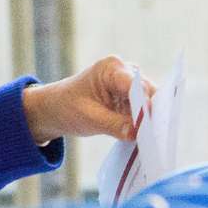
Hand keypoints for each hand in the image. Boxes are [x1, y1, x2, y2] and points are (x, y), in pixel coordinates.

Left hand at [23, 55, 150, 143]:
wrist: (55, 108)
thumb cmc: (67, 107)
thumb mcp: (89, 118)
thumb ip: (115, 125)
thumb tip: (138, 133)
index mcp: (111, 68)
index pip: (136, 85)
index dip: (145, 105)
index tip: (149, 125)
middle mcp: (125, 71)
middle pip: (148, 92)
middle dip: (150, 114)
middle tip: (152, 136)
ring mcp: (130, 83)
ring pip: (150, 101)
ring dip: (148, 120)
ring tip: (147, 139)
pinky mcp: (131, 96)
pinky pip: (144, 109)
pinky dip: (143, 122)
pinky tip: (142, 136)